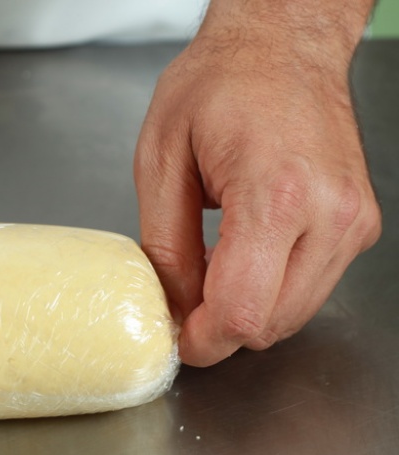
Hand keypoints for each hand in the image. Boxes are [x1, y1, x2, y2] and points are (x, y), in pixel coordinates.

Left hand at [134, 24, 380, 366]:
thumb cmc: (219, 85)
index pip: (242, 311)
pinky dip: (273, 289)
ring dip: (247, 309)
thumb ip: (164, 245)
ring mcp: (352, 222)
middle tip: (184, 300)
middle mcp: (328, 214)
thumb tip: (173, 306)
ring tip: (212, 265)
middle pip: (271, 324)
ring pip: (294, 314)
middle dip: (221, 328)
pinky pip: (312, 287)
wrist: (282, 46)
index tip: (176, 339)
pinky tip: (244, 255)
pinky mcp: (359, 224)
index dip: (203, 341)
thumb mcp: (161, 161)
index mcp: (276, 195)